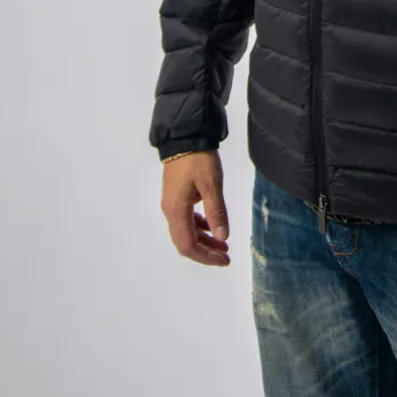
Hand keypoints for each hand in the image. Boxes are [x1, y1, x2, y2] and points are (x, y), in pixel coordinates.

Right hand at [160, 150, 230, 266]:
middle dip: (205, 252)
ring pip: (186, 231)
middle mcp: (171, 211)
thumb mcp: (211, 184)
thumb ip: (216, 212)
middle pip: (185, 242)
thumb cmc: (198, 159)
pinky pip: (187, 220)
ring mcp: (172, 204)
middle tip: (226, 256)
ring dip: (204, 241)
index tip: (223, 260)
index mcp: (176, 210)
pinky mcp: (177, 196)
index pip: (188, 245)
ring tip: (223, 245)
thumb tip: (222, 237)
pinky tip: (213, 227)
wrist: (185, 137)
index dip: (205, 257)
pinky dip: (200, 227)